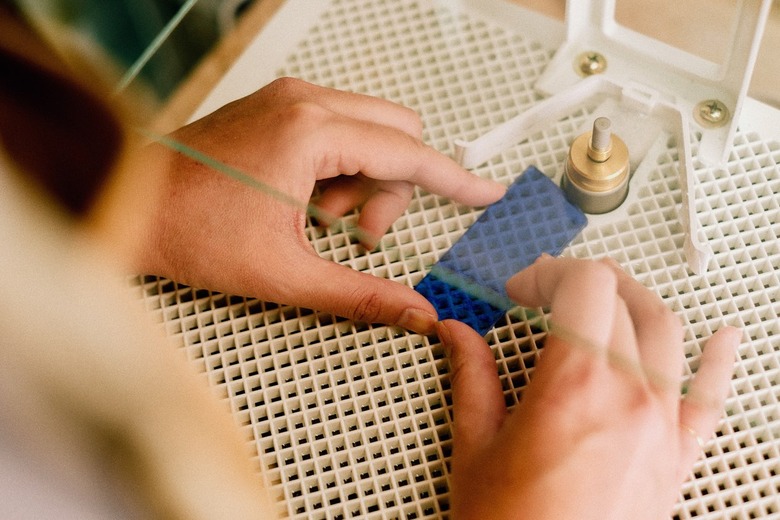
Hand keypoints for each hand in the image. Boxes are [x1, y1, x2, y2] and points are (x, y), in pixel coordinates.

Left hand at [137, 78, 504, 333]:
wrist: (129, 208)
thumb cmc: (187, 229)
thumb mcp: (284, 275)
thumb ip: (360, 295)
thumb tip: (413, 312)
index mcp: (309, 132)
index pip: (410, 154)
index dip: (457, 181)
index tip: (487, 193)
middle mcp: (303, 102)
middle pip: (398, 135)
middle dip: (393, 189)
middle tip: (356, 233)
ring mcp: (288, 101)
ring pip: (371, 132)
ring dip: (363, 182)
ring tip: (317, 221)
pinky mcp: (277, 109)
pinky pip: (341, 131)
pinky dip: (340, 171)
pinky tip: (303, 202)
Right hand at [437, 256, 738, 518]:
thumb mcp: (475, 447)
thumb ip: (471, 377)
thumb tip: (458, 337)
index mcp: (572, 387)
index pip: (582, 286)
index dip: (547, 273)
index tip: (523, 290)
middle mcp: (626, 398)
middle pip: (620, 300)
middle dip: (578, 281)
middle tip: (547, 290)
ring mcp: (659, 426)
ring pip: (666, 331)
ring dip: (634, 299)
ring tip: (608, 294)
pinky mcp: (676, 456)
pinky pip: (710, 399)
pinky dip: (720, 361)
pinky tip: (724, 339)